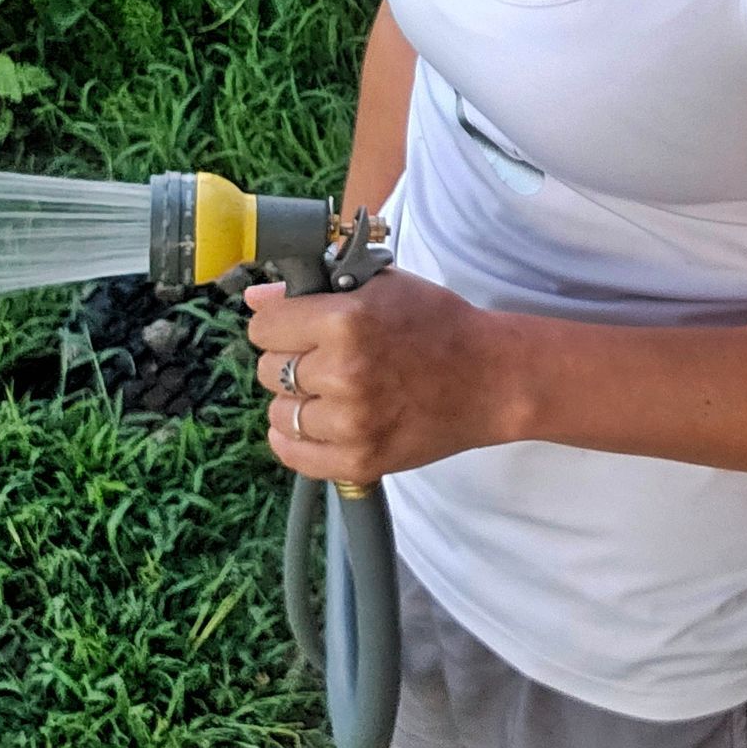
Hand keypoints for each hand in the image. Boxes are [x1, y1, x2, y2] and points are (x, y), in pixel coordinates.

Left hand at [242, 269, 505, 486]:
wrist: (492, 378)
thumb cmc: (438, 325)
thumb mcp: (382, 287)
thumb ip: (316, 289)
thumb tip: (254, 300)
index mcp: (347, 321)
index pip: (263, 327)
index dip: (279, 324)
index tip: (299, 326)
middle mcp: (344, 373)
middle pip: (269, 370)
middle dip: (291, 360)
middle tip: (326, 358)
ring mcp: (351, 423)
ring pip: (279, 413)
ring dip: (297, 401)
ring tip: (333, 391)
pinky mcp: (360, 460)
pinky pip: (294, 454)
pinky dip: (297, 439)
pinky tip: (319, 422)